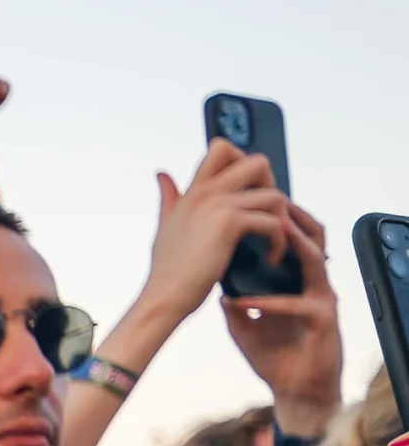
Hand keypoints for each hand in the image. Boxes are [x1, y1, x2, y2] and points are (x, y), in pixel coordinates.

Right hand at [136, 140, 300, 328]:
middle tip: (268, 214)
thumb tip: (162, 174)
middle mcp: (206, 192)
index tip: (250, 191)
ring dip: (282, 219)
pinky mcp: (229, 225)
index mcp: (194, 190)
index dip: (245, 162)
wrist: (164, 297)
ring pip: (273, 195)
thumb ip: (169, 197)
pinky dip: (279, 242)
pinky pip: (272, 222)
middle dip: (272, 186)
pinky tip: (270, 258)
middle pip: (257, 161)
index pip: (222, 148)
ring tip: (275, 241)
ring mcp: (217, 206)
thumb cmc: (167, 269)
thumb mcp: (166, 225)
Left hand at [219, 201, 342, 431]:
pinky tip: (243, 302)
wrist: (295, 392)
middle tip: (265, 201)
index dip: (276, 219)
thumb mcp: (244, 326)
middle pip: (313, 237)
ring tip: (270, 229)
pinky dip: (269, 302)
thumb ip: (233, 303)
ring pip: (315, 260)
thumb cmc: (274, 358)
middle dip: (292, 217)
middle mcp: (313, 285)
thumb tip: (213, 283)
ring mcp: (321, 300)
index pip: (293, 240)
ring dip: (293, 243)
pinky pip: (297, 304)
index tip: (249, 203)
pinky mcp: (323, 321)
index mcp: (296, 281)